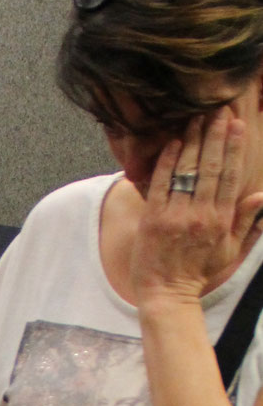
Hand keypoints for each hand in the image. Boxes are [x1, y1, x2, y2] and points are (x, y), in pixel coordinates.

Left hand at [130, 108, 262, 311]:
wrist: (166, 294)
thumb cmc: (198, 272)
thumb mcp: (230, 250)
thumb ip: (247, 223)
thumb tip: (260, 195)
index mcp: (221, 220)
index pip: (230, 176)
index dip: (234, 148)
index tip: (237, 125)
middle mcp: (200, 214)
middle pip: (210, 166)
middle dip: (215, 135)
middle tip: (218, 111)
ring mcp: (175, 215)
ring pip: (186, 170)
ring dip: (193, 141)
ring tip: (196, 118)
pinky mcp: (152, 218)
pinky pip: (160, 183)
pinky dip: (167, 161)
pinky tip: (173, 142)